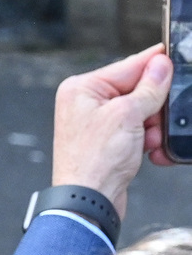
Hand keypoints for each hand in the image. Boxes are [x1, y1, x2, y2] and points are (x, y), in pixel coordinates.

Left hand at [51, 45, 172, 217]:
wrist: (88, 199)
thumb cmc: (95, 159)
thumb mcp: (127, 116)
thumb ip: (148, 89)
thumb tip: (160, 64)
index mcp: (82, 88)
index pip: (127, 66)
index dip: (154, 63)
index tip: (172, 54)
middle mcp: (85, 102)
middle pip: (136, 91)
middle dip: (154, 107)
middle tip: (163, 118)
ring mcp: (96, 122)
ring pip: (141, 113)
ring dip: (153, 128)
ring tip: (151, 141)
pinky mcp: (107, 142)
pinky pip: (137, 132)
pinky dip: (148, 141)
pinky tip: (152, 152)